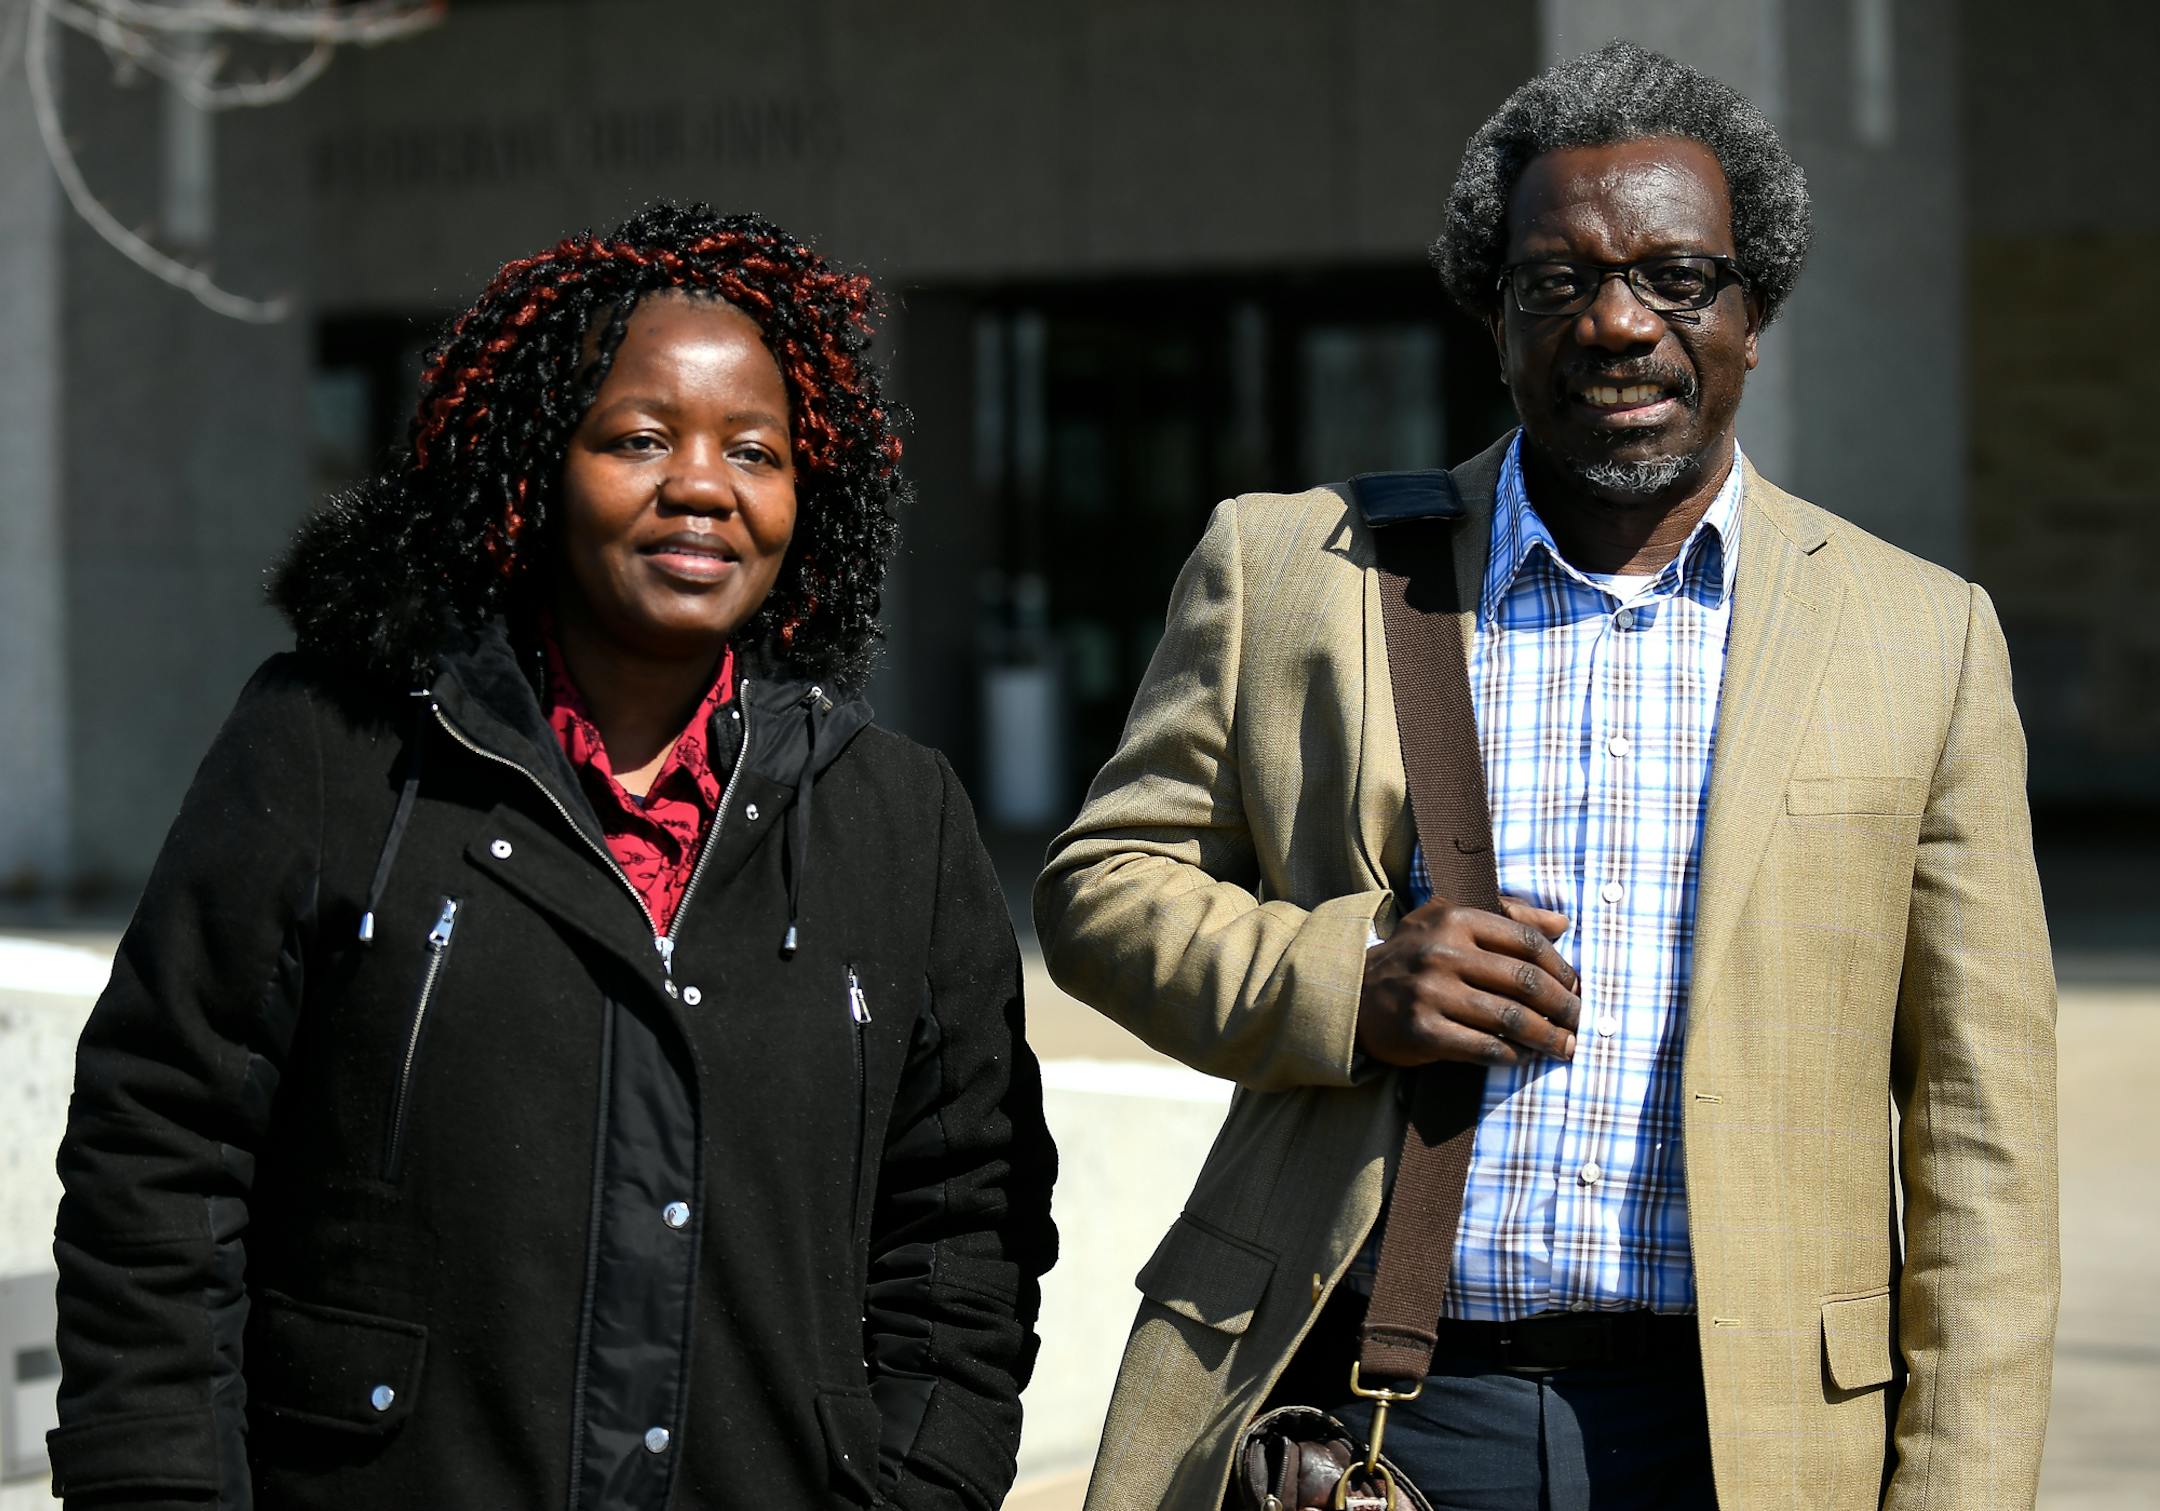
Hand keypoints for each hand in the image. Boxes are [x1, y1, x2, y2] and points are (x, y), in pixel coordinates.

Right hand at [1356, 895, 1580, 1067]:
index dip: (1561, 968)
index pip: (1527, 941)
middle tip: (1581, 1022)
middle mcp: (1443, 953)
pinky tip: (1524, 1057)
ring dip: (1547, 1037)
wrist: (1352, 994)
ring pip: (1510, 1018)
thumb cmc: (1412, 956)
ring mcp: (1431, 993)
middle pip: (1526, 982)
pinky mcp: (1422, 1031)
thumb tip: (1563, 921)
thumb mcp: (1449, 919)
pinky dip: (1512, 1056)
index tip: (1576, 988)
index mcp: (1455, 919)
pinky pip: (1483, 1047)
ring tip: (1565, 1047)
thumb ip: (1506, 915)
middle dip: (1563, 1006)